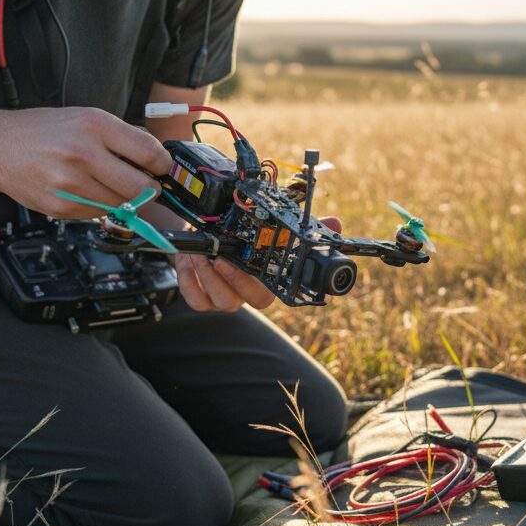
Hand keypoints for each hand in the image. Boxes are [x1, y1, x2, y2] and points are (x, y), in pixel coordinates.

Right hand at [0, 107, 171, 217]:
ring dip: (125, 199)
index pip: (149, 152)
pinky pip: (99, 214)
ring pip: (123, 205)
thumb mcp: (85, 117)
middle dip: (150, 188)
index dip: (162, 164)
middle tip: (145, 184)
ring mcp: (72, 184)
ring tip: (107, 183)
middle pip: (141, 187)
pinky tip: (85, 189)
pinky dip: (100, 205)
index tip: (162, 168)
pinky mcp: (62, 206)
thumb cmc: (44, 130)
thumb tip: (155, 156)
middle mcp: (84, 154)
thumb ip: (121, 136)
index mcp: (94, 125)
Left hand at [177, 216, 341, 311]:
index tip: (260, 263)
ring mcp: (226, 298)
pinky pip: (197, 301)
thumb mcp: (269, 226)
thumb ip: (299, 226)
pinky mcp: (202, 299)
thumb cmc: (238, 234)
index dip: (271, 281)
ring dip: (209, 277)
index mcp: (267, 279)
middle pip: (252, 301)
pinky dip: (190, 280)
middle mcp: (249, 293)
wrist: (205, 235)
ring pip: (222, 302)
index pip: (277, 289)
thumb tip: (336, 223)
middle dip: (237, 279)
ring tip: (203, 253)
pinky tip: (190, 260)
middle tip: (223, 257)